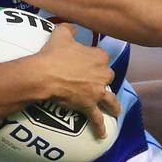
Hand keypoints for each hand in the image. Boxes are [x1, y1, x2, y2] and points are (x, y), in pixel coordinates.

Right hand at [37, 24, 120, 138]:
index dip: (96, 60)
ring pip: (110, 99)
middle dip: (104, 79)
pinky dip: (100, 127)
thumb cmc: (54, 53)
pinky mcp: (89, 105)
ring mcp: (97, 91)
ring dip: (113, 105)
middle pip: (108, 76)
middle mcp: (102, 73)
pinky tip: (103, 134)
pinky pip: (96, 118)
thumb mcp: (61, 34)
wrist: (45, 74)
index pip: (102, 57)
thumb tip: (72, 27)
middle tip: (97, 82)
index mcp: (98, 56)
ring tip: (115, 111)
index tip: (90, 62)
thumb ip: (70, 28)